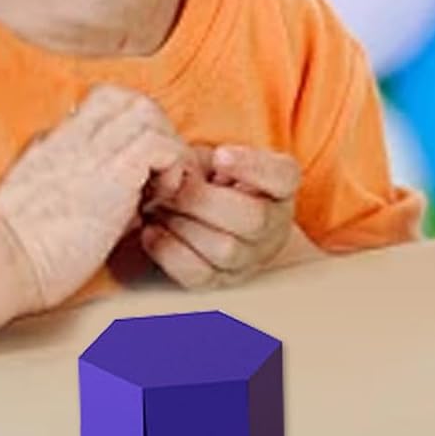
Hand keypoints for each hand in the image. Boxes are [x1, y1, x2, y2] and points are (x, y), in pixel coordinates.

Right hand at [0, 85, 193, 313]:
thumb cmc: (16, 251)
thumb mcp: (43, 202)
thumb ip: (75, 186)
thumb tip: (120, 201)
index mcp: (55, 142)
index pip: (105, 101)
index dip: (133, 125)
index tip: (140, 168)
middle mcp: (73, 137)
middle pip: (132, 99)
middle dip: (158, 131)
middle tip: (156, 176)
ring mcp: (92, 151)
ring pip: (149, 112)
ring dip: (166, 147)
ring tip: (158, 190)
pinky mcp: (112, 174)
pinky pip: (159, 145)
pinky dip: (170, 167)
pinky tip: (156, 201)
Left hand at [139, 144, 304, 288]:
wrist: (191, 208)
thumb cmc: (204, 176)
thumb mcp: (208, 157)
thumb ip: (201, 159)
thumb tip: (175, 167)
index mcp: (281, 186)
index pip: (282, 177)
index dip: (253, 167)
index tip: (220, 155)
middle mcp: (275, 225)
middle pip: (255, 219)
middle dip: (205, 201)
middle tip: (172, 185)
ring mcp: (252, 258)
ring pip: (227, 250)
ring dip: (185, 225)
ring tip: (159, 206)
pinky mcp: (221, 281)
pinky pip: (199, 275)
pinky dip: (169, 252)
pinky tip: (152, 230)